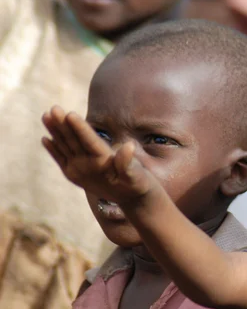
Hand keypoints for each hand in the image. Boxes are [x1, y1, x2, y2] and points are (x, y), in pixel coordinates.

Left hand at [41, 106, 163, 207]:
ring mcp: (78, 172)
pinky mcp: (74, 175)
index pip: (89, 142)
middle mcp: (87, 167)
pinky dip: (53, 149)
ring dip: (55, 132)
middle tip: (53, 108)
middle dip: (62, 125)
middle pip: (73, 142)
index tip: (69, 114)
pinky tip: (45, 138)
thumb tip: (129, 147)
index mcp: (103, 163)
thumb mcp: (138, 174)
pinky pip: (61, 159)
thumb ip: (128, 162)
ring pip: (64, 147)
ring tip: (46, 115)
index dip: (79, 128)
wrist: (132, 200)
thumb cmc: (138, 183)